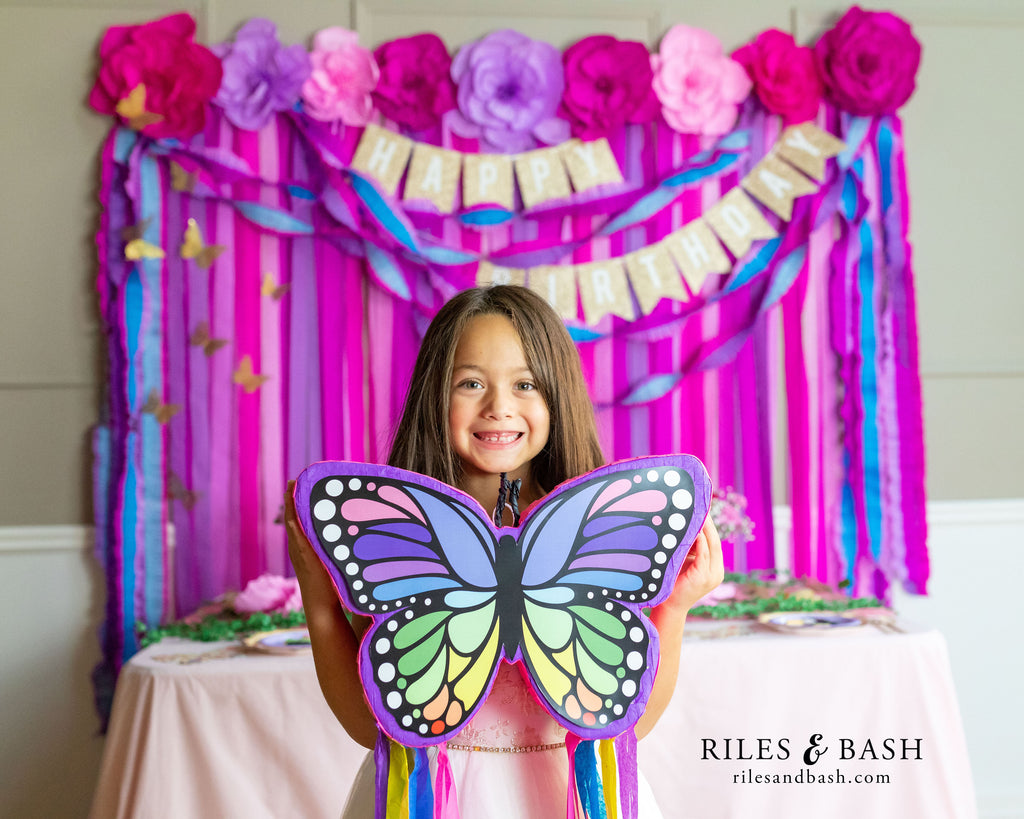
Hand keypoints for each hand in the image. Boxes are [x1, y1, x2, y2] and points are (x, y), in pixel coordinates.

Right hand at [284, 481, 338, 610]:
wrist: (324, 609)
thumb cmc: (333, 591)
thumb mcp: (337, 565)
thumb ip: (342, 552)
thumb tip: (360, 540)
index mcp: (306, 551)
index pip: (300, 525)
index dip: (299, 507)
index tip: (301, 489)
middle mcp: (299, 549)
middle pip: (293, 520)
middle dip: (293, 500)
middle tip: (294, 481)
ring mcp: (299, 551)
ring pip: (292, 523)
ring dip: (291, 504)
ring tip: (292, 485)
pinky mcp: (303, 554)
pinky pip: (295, 531)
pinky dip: (292, 517)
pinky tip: (292, 503)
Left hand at [658, 517, 724, 615]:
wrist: (668, 607)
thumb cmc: (672, 583)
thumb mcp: (684, 563)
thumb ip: (689, 549)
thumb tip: (686, 526)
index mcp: (714, 568)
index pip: (714, 543)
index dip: (709, 526)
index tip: (702, 510)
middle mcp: (717, 572)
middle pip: (715, 542)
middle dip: (708, 524)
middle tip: (701, 507)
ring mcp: (712, 575)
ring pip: (711, 546)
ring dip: (704, 529)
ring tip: (697, 514)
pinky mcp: (703, 577)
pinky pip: (703, 555)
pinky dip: (699, 542)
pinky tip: (694, 530)